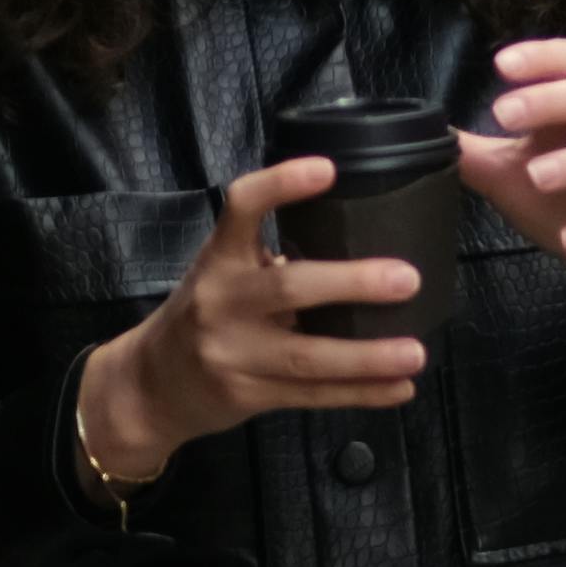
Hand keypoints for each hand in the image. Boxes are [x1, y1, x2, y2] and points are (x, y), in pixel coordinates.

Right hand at [79, 159, 428, 487]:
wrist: (150, 387)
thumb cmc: (202, 315)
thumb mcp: (221, 273)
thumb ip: (272, 259)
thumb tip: (361, 239)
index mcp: (218, 258)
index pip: (242, 207)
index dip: (282, 185)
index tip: (329, 170)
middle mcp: (220, 302)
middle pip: (289, 289)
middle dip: (352, 284)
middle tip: (408, 279)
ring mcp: (233, 354)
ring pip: (308, 357)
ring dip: (367, 357)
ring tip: (416, 352)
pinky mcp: (248, 396)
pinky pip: (312, 397)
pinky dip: (361, 393)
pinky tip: (399, 388)